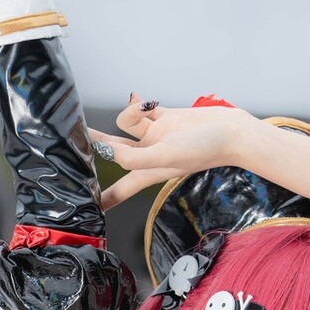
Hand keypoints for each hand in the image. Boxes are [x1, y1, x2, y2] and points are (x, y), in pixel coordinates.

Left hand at [90, 98, 257, 209]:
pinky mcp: (165, 118)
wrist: (231, 130)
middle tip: (79, 134)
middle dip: (99, 143)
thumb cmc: (205, 149)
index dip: (104, 199)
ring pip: (127, 124)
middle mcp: (150, 154)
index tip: (87, 208)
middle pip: (115, 152)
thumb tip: (110, 152)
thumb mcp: (166, 156)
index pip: (120, 190)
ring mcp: (157, 136)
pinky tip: (144, 101)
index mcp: (149, 171)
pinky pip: (144, 110)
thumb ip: (136, 158)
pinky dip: (141, 104)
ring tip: (144, 110)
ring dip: (130, 114)